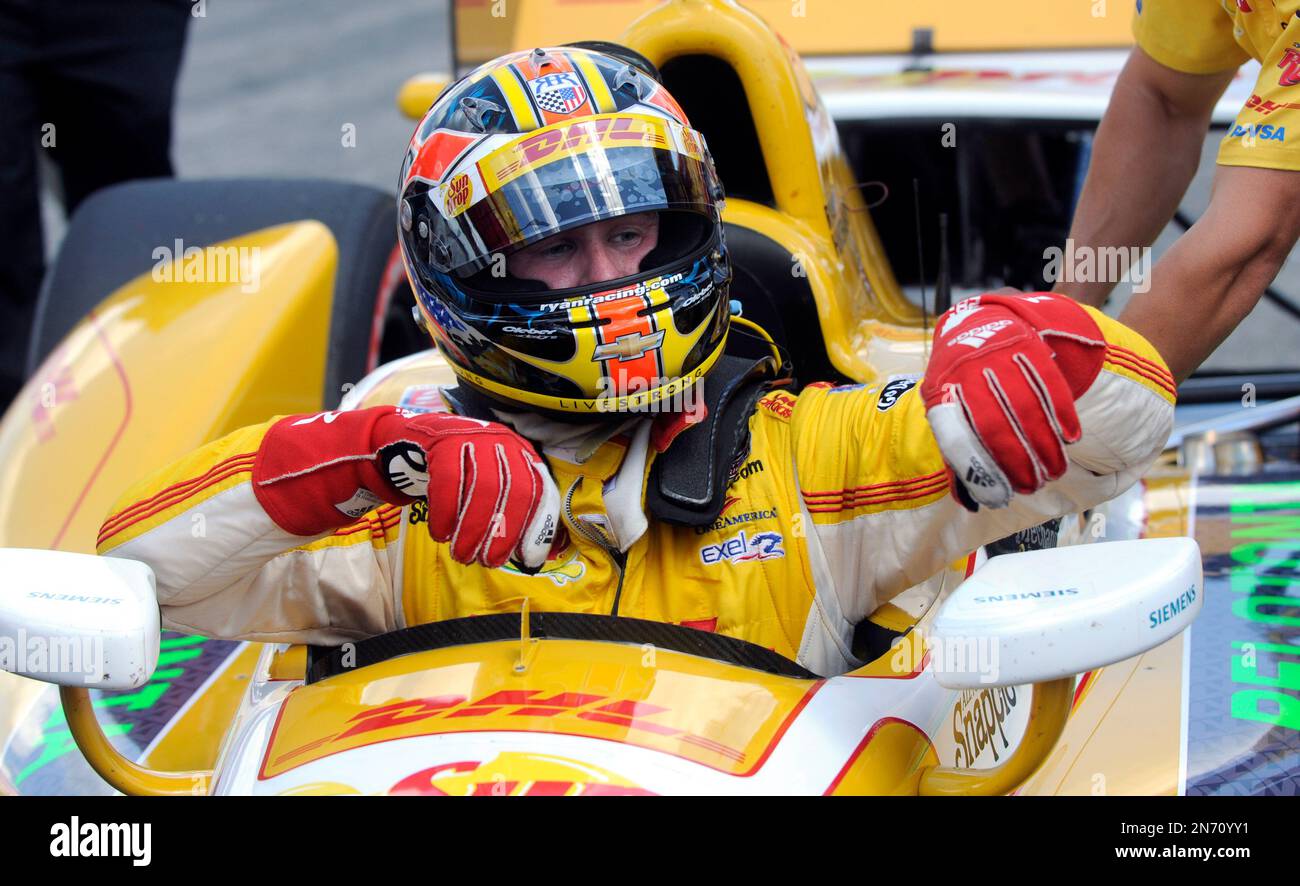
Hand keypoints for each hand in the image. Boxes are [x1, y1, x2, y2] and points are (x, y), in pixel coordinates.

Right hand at [254, 406, 559, 568]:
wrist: (406, 442)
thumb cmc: (456, 476)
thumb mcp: (488, 489)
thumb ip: (510, 514)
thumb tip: (536, 556)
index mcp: (521, 453)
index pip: (539, 491)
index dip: (535, 527)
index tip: (527, 559)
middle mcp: (503, 439)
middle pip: (513, 491)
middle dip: (500, 533)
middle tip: (486, 562)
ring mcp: (473, 435)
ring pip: (483, 487)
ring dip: (472, 528)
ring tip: (461, 555)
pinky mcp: (443, 438)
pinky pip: (449, 481)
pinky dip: (446, 512)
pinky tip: (440, 534)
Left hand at [920, 293, 1105, 508]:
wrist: (978, 321)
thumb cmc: (960, 381)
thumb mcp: (948, 410)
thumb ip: (956, 453)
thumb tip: (967, 502)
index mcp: (940, 392)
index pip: (954, 437)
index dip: (976, 470)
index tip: (998, 496)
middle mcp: (965, 373)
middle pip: (994, 427)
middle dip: (1018, 463)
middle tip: (1033, 487)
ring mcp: (997, 357)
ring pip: (1025, 408)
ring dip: (1044, 445)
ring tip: (1055, 470)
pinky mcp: (1026, 345)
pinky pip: (1048, 382)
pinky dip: (1062, 412)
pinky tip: (1071, 438)